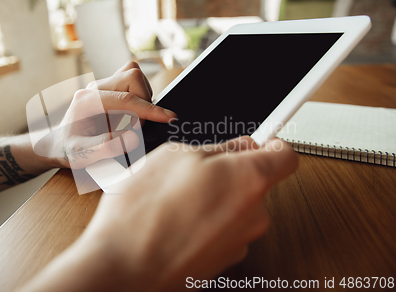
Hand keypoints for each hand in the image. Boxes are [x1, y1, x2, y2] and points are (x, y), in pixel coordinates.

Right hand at [20, 137, 297, 291]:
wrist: (125, 268)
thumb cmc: (144, 213)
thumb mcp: (174, 156)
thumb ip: (217, 147)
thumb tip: (236, 147)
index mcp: (249, 180)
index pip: (285, 156)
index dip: (271, 144)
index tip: (259, 142)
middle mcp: (253, 215)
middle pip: (256, 182)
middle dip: (230, 171)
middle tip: (194, 170)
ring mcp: (240, 242)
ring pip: (237, 207)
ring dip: (215, 198)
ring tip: (176, 199)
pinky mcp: (223, 261)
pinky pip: (223, 230)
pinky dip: (206, 222)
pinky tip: (176, 221)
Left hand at [37, 62, 175, 168]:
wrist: (57, 144)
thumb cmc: (67, 150)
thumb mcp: (81, 155)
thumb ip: (106, 147)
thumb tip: (133, 138)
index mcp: (87, 100)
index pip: (126, 98)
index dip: (150, 109)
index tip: (169, 118)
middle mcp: (95, 88)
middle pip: (132, 76)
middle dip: (144, 101)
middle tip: (137, 126)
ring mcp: (103, 86)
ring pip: (134, 76)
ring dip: (142, 99)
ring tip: (132, 122)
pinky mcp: (110, 90)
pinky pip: (133, 83)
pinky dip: (139, 98)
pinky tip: (131, 117)